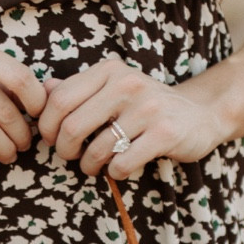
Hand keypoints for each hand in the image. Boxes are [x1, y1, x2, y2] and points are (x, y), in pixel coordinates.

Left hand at [38, 56, 225, 178]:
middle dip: (65, 151)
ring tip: (95, 166)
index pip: (58, 99)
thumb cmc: (146, 106)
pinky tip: (120, 168)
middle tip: (72, 157)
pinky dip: (114, 173)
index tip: (53, 139)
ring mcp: (148, 108)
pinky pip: (122, 163)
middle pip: (72, 127)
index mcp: (109, 71)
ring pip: (96, 150)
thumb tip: (42, 91)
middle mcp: (127, 84)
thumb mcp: (113, 89)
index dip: (47, 126)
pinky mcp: (164, 133)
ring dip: (89, 166)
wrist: (201, 114)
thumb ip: (78, 89)